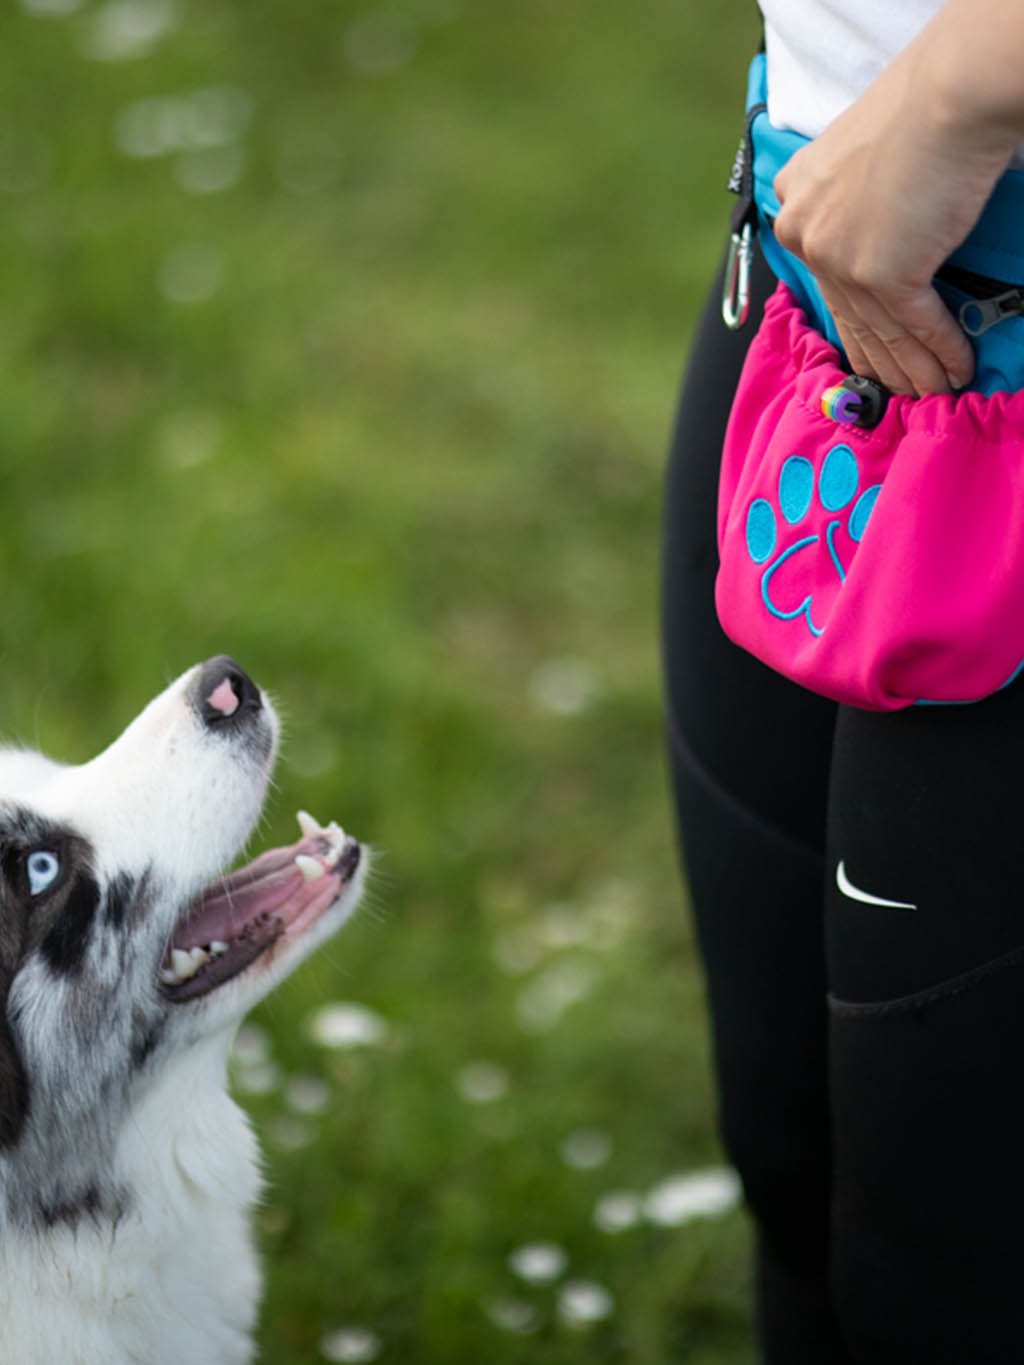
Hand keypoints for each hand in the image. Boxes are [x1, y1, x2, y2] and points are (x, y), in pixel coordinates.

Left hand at [772, 13, 1019, 395]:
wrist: (949, 97)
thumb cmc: (920, 109)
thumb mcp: (860, 156)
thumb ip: (852, 202)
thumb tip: (876, 238)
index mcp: (796, 202)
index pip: (824, 281)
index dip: (852, 326)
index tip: (868, 356)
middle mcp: (806, 234)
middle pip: (848, 316)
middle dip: (880, 362)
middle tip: (899, 394)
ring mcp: (838, 258)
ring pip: (880, 331)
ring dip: (914, 370)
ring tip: (934, 395)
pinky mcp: (879, 275)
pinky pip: (913, 327)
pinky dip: (939, 352)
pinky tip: (956, 371)